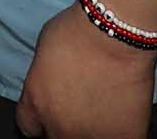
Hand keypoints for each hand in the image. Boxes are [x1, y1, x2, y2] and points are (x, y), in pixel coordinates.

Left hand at [16, 1, 156, 138]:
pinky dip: (124, 130)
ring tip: (107, 103)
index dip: (43, 118)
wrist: (113, 33)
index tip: (54, 109)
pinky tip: (126, 114)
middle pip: (57, 136)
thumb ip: (45, 76)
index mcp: (35, 103)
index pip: (29, 127)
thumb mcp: (44, 50)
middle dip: (67, 121)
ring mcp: (89, 135)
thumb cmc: (78, 29)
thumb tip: (54, 82)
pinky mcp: (121, 137)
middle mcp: (57, 126)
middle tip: (84, 102)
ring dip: (95, 127)